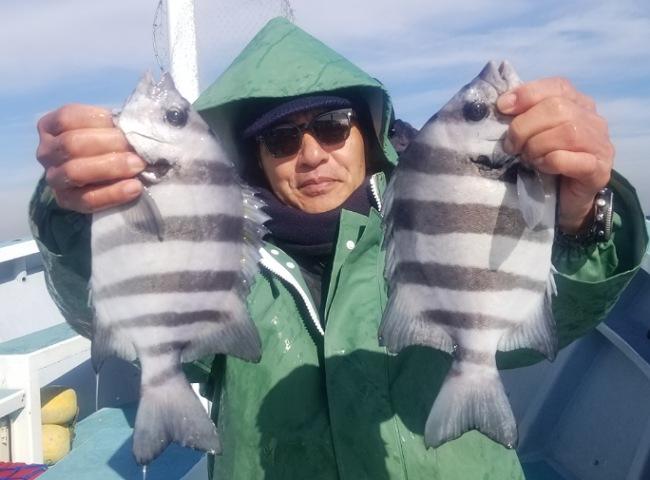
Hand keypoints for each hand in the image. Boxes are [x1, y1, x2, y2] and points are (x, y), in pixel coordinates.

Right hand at [36, 104, 145, 212]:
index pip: (68, 118)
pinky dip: (113, 193)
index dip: (98, 120)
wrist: (114, 175)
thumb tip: (136, 123)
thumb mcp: (110, 127)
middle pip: (71, 144)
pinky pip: (87, 200)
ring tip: (138, 166)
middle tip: (137, 149)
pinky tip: (135, 187)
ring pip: (75, 172)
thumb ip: (117, 124)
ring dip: (111, 168)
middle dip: (108, 145)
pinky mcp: (66, 201)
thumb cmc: (112, 142)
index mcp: (51, 126)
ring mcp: (53, 178)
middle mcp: (46, 152)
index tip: (125, 125)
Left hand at [497, 78, 613, 233]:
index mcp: (577, 104)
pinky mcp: (599, 170)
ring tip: (528, 158)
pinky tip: (542, 168)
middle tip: (512, 146)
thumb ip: (522, 116)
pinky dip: (551, 162)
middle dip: (525, 127)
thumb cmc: (544, 163)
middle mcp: (593, 120)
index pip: (557, 86)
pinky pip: (574, 159)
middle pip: (558, 108)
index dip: (527, 94)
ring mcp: (600, 144)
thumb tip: (502, 104)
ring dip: (537, 146)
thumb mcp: (531, 135)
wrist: (564, 202)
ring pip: (568, 132)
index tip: (502, 108)